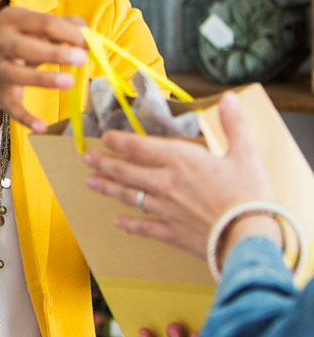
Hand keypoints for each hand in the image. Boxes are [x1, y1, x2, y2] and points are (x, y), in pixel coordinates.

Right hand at [0, 6, 87, 130]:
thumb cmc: (19, 44)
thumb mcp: (35, 29)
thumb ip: (63, 27)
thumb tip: (87, 33)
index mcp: (12, 20)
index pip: (45, 23)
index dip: (70, 33)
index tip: (90, 43)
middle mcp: (0, 43)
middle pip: (26, 46)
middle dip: (55, 53)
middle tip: (81, 58)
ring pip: (18, 75)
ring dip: (43, 79)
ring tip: (69, 81)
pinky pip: (13, 108)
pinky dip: (26, 118)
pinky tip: (42, 127)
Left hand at [83, 92, 275, 258]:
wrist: (249, 238)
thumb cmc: (248, 195)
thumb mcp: (245, 153)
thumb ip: (234, 124)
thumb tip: (230, 98)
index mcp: (181, 160)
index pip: (141, 147)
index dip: (120, 141)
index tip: (104, 137)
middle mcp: (166, 183)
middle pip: (128, 171)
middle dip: (105, 164)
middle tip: (87, 159)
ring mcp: (167, 210)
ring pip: (130, 196)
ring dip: (109, 188)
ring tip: (91, 183)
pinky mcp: (173, 233)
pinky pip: (145, 227)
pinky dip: (129, 225)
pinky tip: (117, 222)